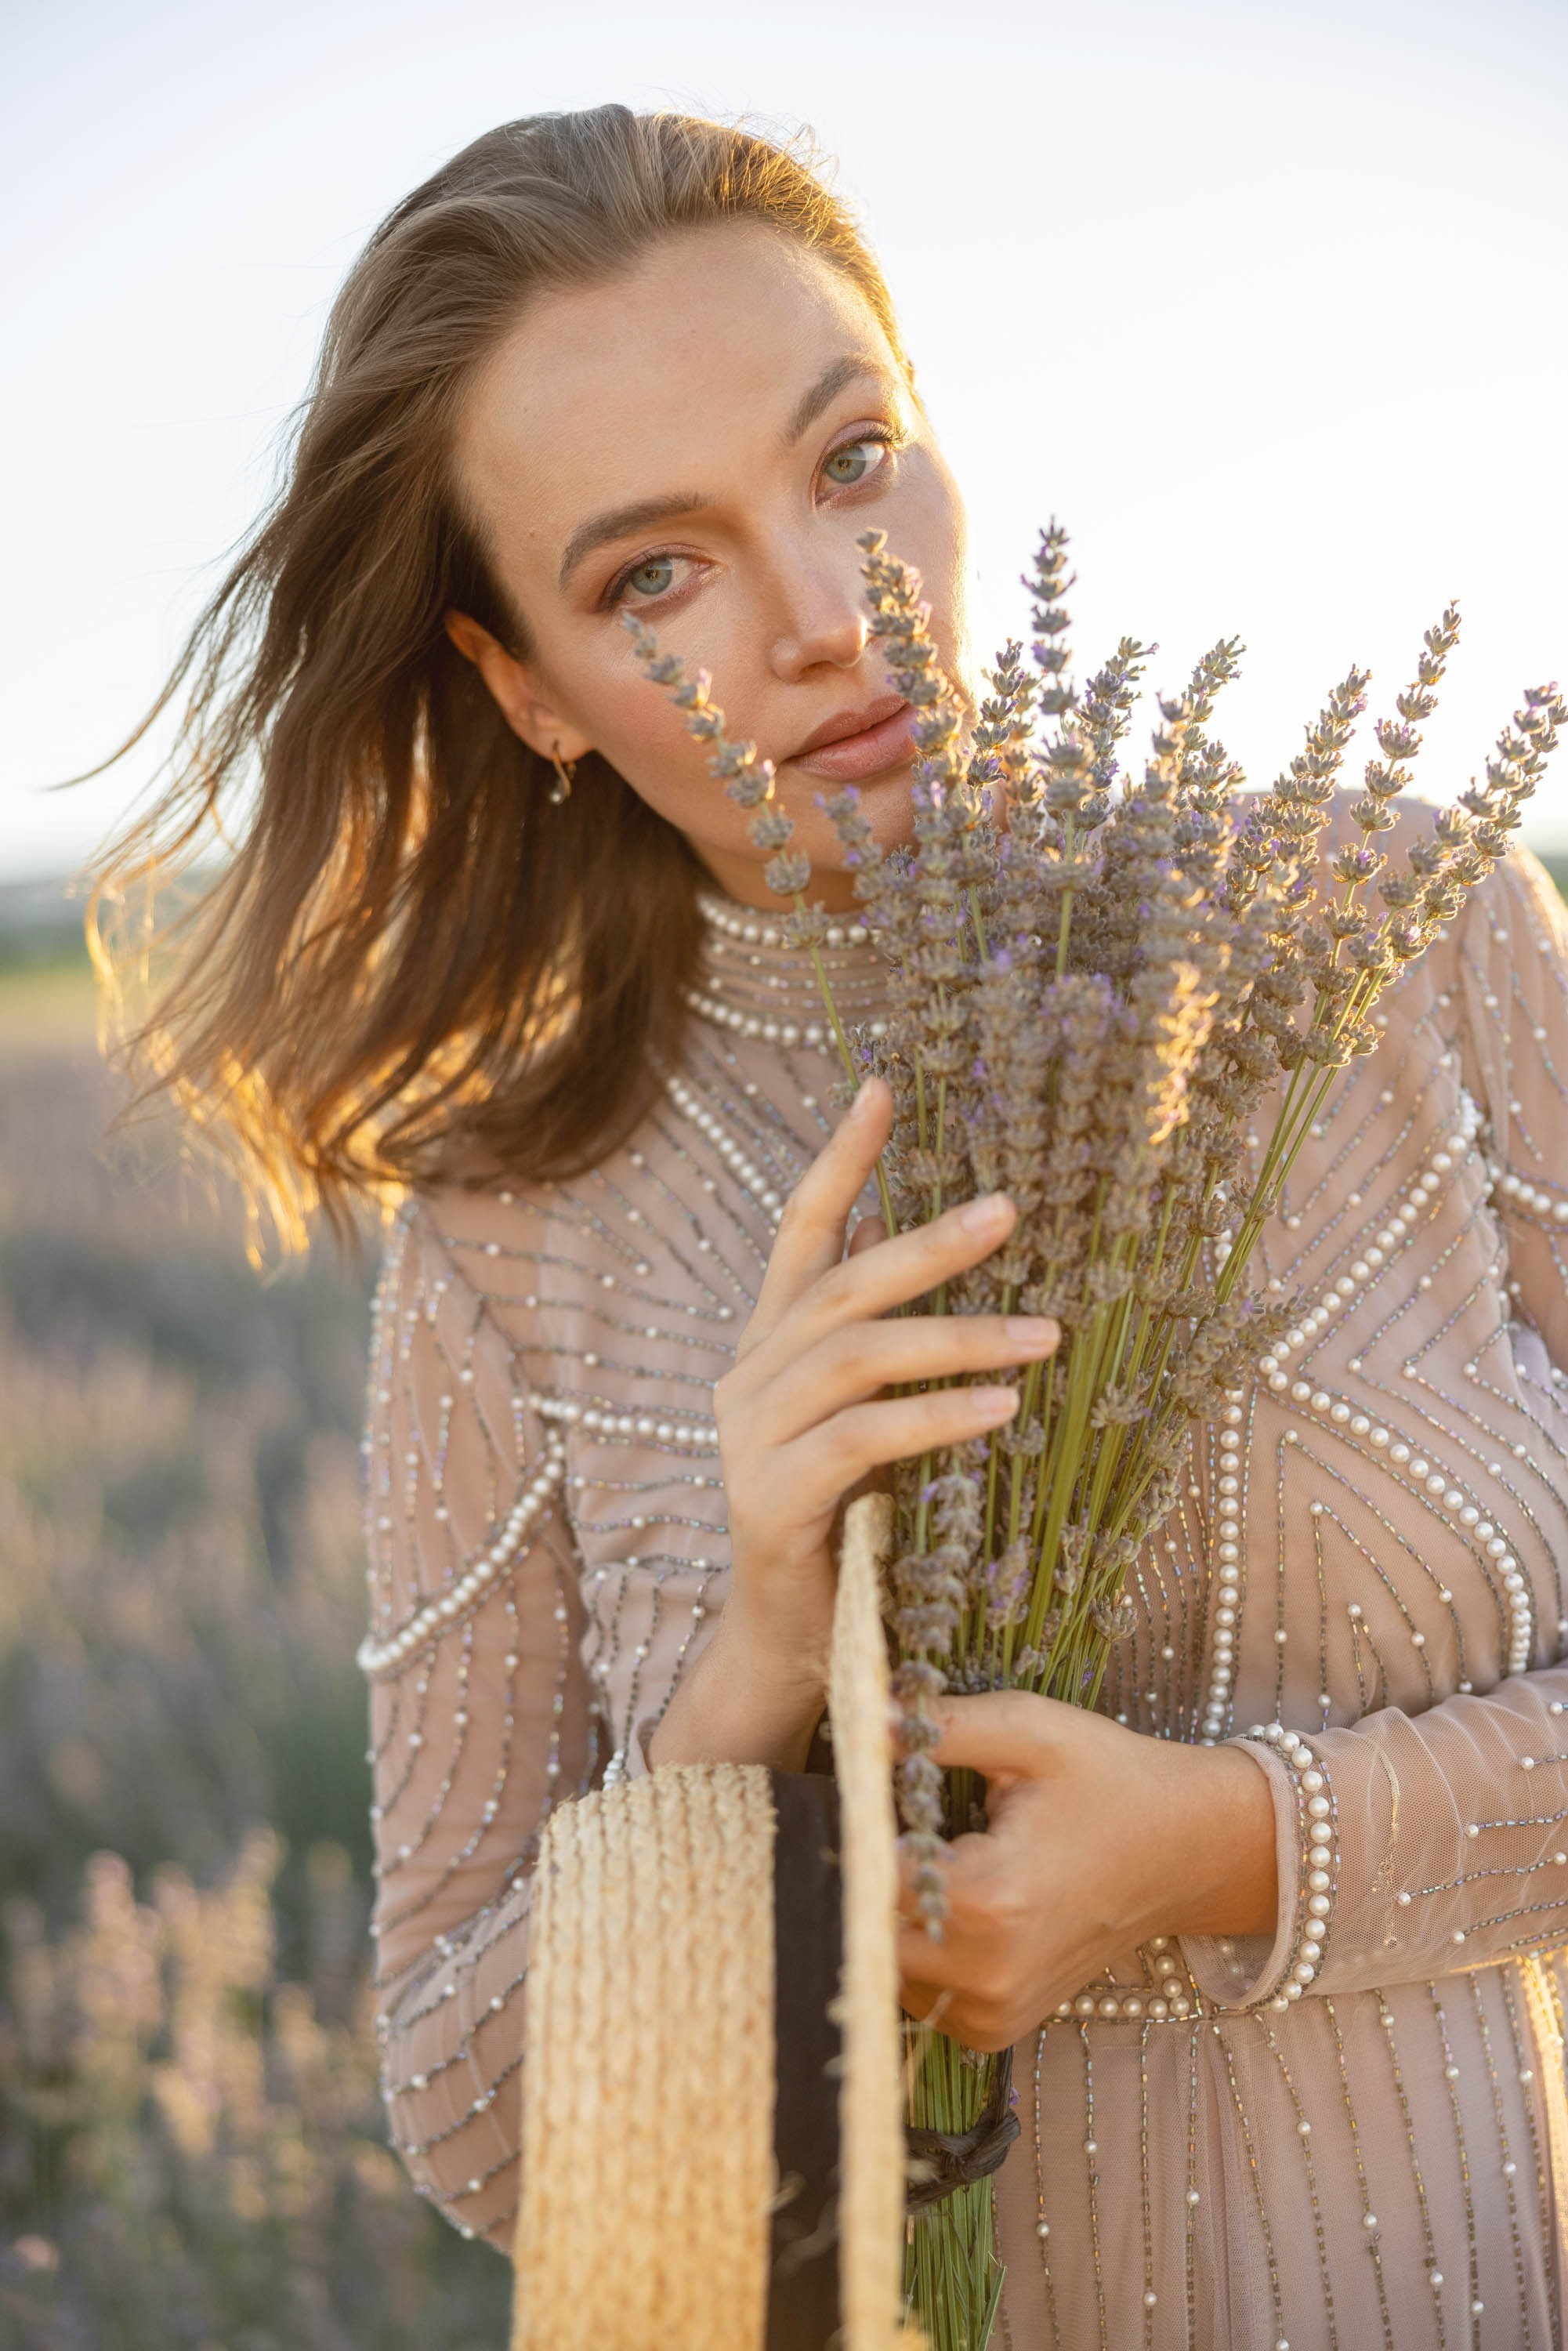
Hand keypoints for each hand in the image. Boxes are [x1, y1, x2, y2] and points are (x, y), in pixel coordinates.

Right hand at [645, 1077, 1060, 1771]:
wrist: (788, 1640)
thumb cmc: (839, 1518)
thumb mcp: (854, 1411)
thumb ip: (864, 1331)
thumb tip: (894, 1231)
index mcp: (769, 1344)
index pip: (800, 1232)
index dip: (840, 1160)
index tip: (881, 1088)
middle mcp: (749, 1375)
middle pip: (841, 1285)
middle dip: (928, 1244)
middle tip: (1012, 1211)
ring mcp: (752, 1436)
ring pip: (857, 1356)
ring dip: (958, 1337)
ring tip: (1048, 1337)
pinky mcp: (773, 1499)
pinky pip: (863, 1438)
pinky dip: (936, 1416)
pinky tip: (1001, 1407)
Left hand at [895, 1690, 1278, 2050]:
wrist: (1184, 1850)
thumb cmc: (1109, 1780)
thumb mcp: (1030, 1730)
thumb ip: (940, 1726)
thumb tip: (860, 1718)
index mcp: (989, 1898)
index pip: (866, 1874)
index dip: (852, 1828)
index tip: (859, 1794)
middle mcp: (986, 1972)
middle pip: (864, 1928)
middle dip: (863, 1875)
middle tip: (891, 1823)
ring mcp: (993, 2010)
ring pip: (882, 1964)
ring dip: (886, 1915)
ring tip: (929, 1860)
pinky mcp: (996, 2027)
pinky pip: (917, 1994)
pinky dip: (916, 1949)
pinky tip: (948, 1902)